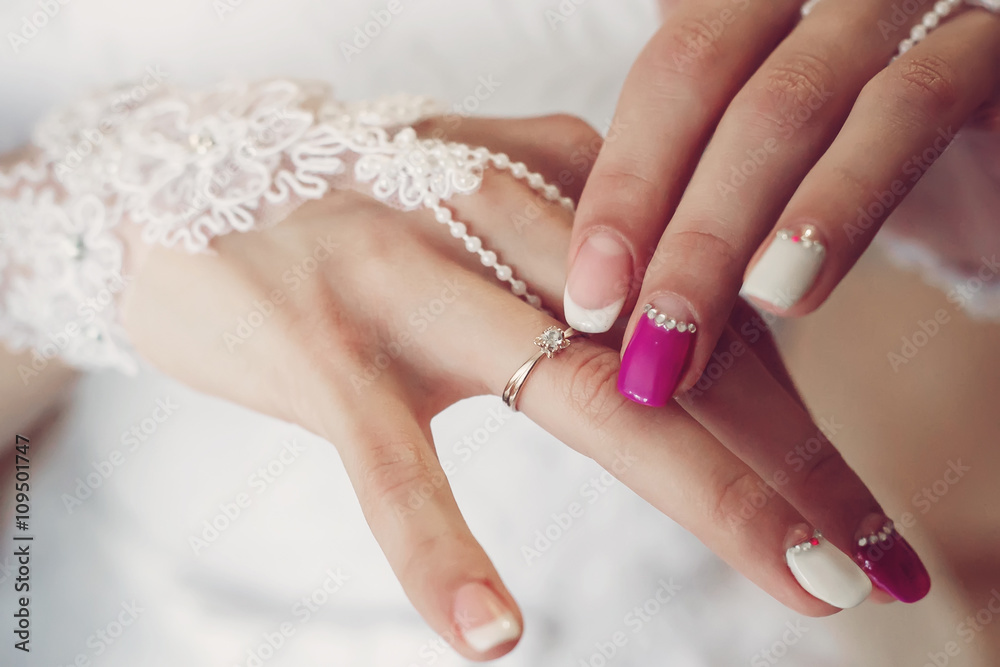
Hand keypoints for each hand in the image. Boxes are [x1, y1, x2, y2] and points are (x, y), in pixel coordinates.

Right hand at [119, 114, 918, 660]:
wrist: (184, 186)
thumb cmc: (360, 223)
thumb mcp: (480, 223)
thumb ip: (581, 279)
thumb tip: (690, 367)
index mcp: (552, 179)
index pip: (701, 305)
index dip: (792, 409)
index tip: (854, 503)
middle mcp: (496, 214)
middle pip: (675, 348)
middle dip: (792, 456)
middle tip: (874, 555)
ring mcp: (410, 276)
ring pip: (573, 390)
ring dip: (701, 488)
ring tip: (800, 581)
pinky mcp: (321, 346)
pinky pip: (388, 463)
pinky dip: (437, 548)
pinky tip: (491, 634)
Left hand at [563, 0, 999, 404]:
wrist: (994, 165)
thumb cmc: (855, 169)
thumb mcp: (756, 175)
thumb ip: (683, 192)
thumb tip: (590, 288)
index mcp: (745, 6)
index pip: (660, 75)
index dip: (619, 186)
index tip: (589, 300)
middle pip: (700, 70)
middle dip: (655, 212)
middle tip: (632, 329)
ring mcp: (899, 6)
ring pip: (790, 98)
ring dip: (724, 225)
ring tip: (686, 326)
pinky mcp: (981, 52)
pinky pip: (911, 103)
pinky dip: (838, 201)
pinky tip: (789, 286)